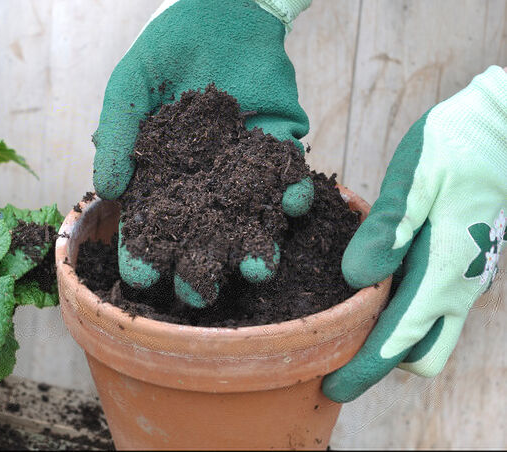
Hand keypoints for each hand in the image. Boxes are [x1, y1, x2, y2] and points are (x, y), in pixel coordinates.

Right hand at [93, 0, 312, 305]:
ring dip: (256, 248)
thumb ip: (116, 131)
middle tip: (199, 292)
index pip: (149, 227)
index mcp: (161, 177)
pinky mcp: (277, 150)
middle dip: (200, 270)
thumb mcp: (131, 84)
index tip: (142, 275)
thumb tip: (107, 188)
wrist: (224, 9)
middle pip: (200, 239)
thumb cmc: (169, 46)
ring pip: (248, 222)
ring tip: (258, 267)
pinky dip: (293, 192)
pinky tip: (293, 201)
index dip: (143, 253)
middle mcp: (202, 184)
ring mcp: (241, 171)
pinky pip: (288, 179)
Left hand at [322, 66, 506, 401]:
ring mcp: (465, 274)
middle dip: (381, 359)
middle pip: (420, 352)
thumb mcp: (415, 179)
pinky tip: (373, 285)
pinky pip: (433, 304)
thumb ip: (387, 231)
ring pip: (429, 330)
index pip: (399, 339)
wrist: (503, 123)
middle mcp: (459, 283)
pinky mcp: (463, 260)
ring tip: (345, 318)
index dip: (363, 369)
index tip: (331, 387)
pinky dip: (403, 310)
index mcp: (445, 270)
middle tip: (335, 345)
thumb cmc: (459, 143)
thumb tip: (358, 281)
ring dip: (392, 335)